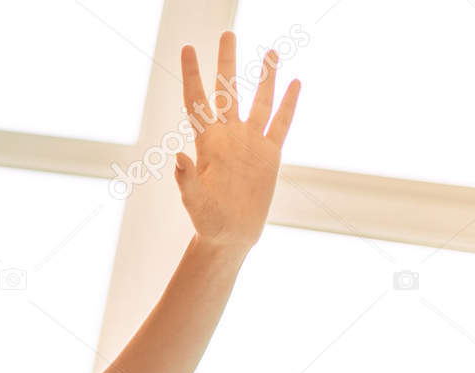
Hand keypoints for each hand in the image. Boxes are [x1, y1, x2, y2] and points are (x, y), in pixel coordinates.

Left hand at [174, 31, 301, 254]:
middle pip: (229, 91)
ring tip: (271, 51)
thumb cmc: (207, 223)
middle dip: (227, 63)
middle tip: (227, 34)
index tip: (187, 48)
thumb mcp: (195, 203)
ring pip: (260, 102)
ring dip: (265, 77)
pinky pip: (281, 124)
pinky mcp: (270, 155)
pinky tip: (295, 82)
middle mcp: (229, 137)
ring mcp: (251, 144)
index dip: (193, 74)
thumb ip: (187, 181)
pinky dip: (288, 103)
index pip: (198, 100)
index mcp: (209, 143)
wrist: (230, 237)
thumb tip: (178, 158)